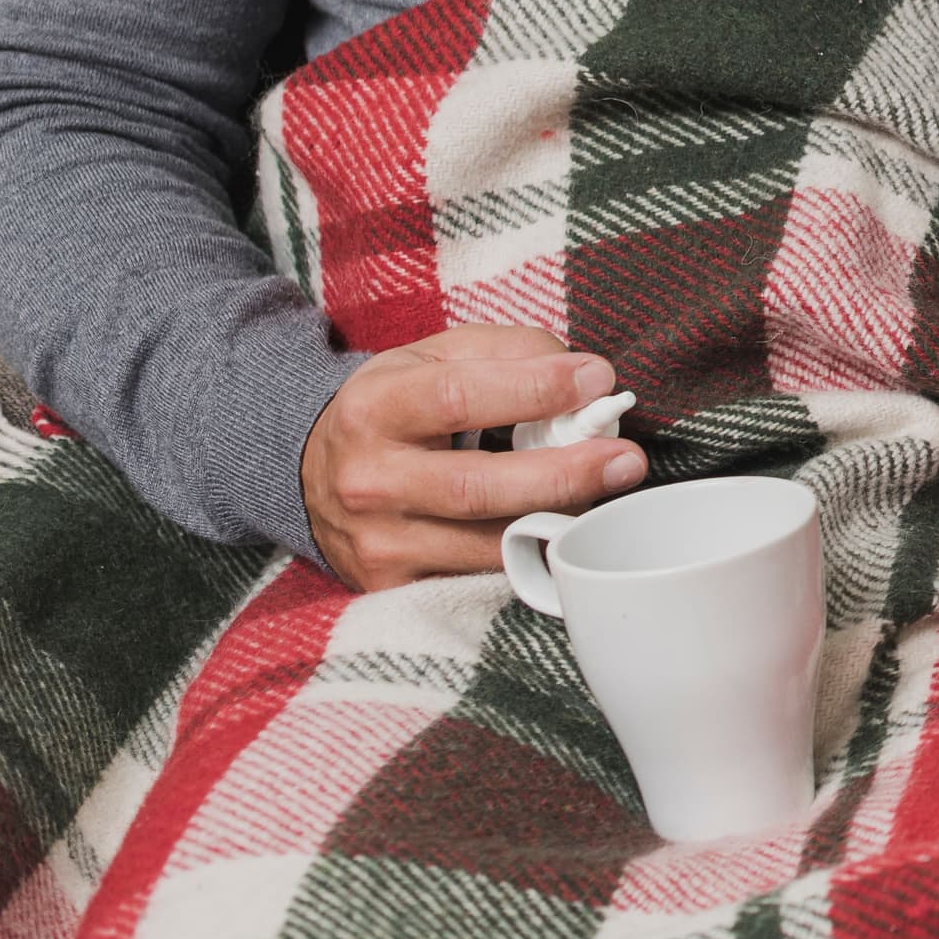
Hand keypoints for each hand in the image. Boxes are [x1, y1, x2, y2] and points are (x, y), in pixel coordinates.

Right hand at [302, 326, 644, 590]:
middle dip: (564, 473)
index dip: (536, 390)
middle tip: (626, 460)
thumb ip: (511, 351)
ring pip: (487, 543)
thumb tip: (586, 378)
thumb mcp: (436, 355)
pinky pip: (478, 577)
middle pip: (478, 487)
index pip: (460, 398)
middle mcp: (368, 480)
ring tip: (604, 493)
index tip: (598, 380)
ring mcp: (377, 542)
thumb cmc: (396, 407)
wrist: (313, 473)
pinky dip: (528, 554)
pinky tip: (560, 528)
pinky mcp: (391, 586)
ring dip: (558, 519)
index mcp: (374, 408)